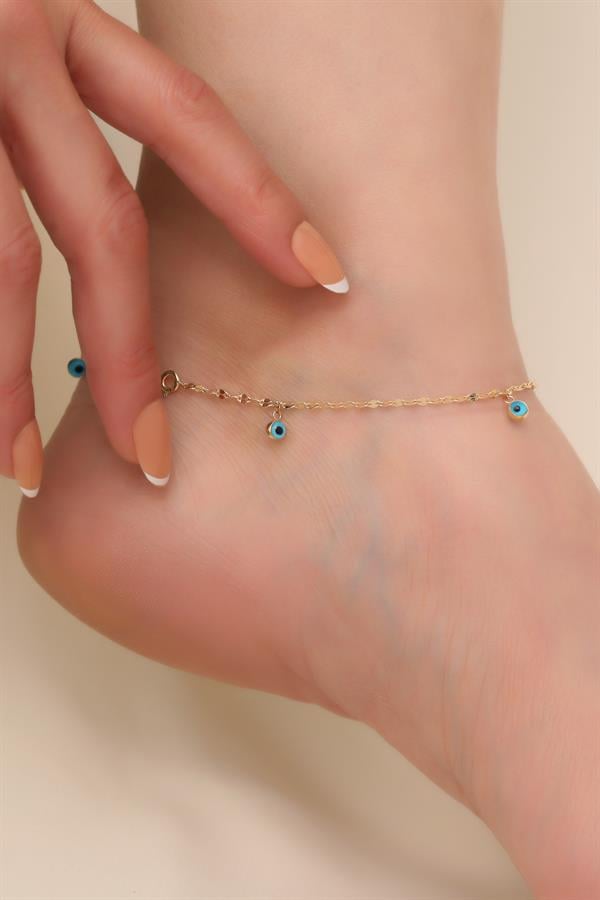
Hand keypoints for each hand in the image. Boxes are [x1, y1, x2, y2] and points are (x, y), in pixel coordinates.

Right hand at [0, 0, 348, 494]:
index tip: (324, 276)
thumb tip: (89, 218)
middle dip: (128, 353)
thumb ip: (51, 102)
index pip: (186, 117)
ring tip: (23, 465)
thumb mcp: (8, 20)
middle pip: (96, 224)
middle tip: (154, 456)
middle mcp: (1, 43)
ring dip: (3, 382)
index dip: (257, 201)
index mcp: (50, 14)